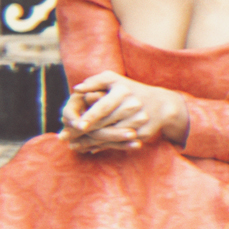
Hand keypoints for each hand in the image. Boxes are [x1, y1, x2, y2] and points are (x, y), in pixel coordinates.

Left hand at [59, 71, 188, 153]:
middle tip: (66, 138)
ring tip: (74, 146)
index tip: (78, 125)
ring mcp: (139, 122)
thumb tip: (77, 90)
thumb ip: (95, 82)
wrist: (162, 105)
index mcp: (124, 92)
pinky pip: (120, 143)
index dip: (90, 116)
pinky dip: (104, 146)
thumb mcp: (115, 80)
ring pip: (111, 136)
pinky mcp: (143, 134)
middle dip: (84, 132)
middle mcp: (133, 107)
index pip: (104, 106)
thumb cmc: (131, 90)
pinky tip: (91, 148)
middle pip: (105, 124)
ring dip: (91, 142)